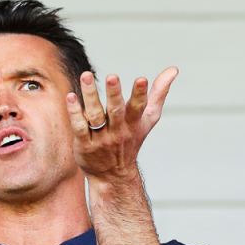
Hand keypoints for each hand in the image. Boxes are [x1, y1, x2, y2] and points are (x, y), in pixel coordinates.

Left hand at [66, 67, 177, 183]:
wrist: (113, 175)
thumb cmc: (131, 140)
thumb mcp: (148, 119)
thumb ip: (158, 93)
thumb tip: (173, 69)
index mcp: (134, 124)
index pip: (138, 108)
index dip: (140, 94)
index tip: (142, 79)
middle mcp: (118, 131)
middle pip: (115, 110)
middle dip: (114, 93)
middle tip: (112, 76)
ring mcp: (100, 138)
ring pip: (95, 115)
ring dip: (90, 96)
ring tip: (86, 75)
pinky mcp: (84, 144)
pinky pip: (79, 127)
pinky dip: (74, 112)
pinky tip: (71, 97)